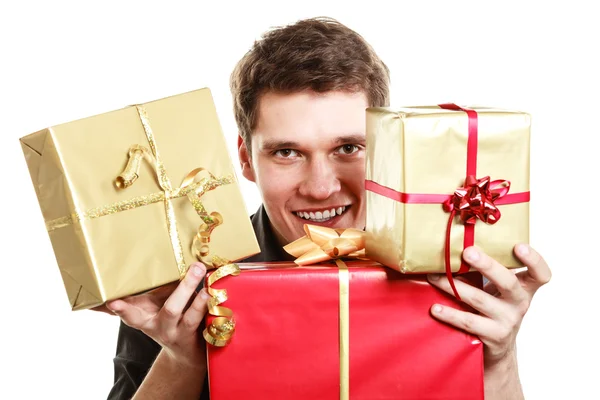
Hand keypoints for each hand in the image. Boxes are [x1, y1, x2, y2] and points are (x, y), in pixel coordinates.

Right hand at [106, 262, 210, 368]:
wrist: (185, 354)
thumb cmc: (166, 320)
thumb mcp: (148, 310)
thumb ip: (140, 296)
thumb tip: (118, 275)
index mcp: (145, 319)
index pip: (130, 314)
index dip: (122, 308)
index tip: (113, 301)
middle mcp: (162, 327)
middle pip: (171, 309)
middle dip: (184, 288)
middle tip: (194, 268)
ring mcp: (182, 333)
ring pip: (191, 318)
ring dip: (201, 300)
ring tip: (209, 285)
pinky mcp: (198, 337)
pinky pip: (207, 323)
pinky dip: (213, 308)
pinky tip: (219, 295)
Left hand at [427, 244, 550, 366]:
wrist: (500, 349)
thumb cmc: (495, 308)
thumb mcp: (499, 289)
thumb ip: (489, 270)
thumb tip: (454, 246)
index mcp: (525, 288)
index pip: (540, 274)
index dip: (534, 260)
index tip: (518, 246)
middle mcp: (520, 303)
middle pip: (508, 282)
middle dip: (487, 266)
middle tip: (467, 252)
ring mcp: (508, 321)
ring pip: (480, 300)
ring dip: (454, 286)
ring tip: (434, 277)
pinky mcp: (494, 336)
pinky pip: (469, 322)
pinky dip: (450, 314)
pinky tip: (435, 308)